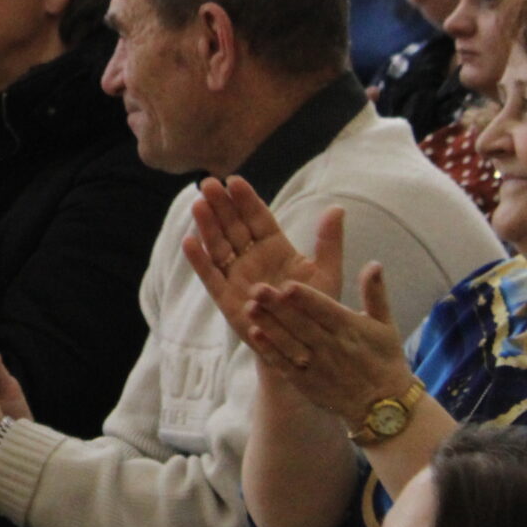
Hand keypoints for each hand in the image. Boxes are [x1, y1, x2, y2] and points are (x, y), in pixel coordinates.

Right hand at [181, 178, 338, 349]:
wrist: (304, 345)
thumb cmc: (316, 309)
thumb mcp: (327, 273)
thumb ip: (329, 242)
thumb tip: (337, 208)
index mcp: (276, 248)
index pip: (258, 218)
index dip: (246, 200)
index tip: (234, 181)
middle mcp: (252, 258)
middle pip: (233, 227)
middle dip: (221, 205)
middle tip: (208, 184)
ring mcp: (237, 276)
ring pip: (218, 246)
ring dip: (207, 225)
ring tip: (198, 205)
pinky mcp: (225, 297)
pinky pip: (210, 276)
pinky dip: (199, 260)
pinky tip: (189, 241)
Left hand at [245, 263, 418, 427]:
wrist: (385, 406)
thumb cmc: (384, 358)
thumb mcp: (386, 325)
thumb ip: (374, 293)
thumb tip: (374, 263)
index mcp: (350, 330)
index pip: (326, 311)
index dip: (307, 299)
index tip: (288, 284)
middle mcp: (332, 347)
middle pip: (302, 324)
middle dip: (279, 307)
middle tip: (256, 288)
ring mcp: (317, 367)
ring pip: (290, 343)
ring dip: (269, 325)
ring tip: (249, 307)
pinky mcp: (306, 383)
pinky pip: (285, 365)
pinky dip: (270, 351)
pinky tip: (255, 334)